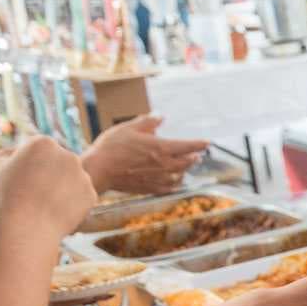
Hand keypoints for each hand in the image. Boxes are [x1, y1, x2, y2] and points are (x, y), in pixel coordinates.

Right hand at [0, 136, 97, 236]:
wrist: (25, 230)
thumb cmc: (5, 199)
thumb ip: (7, 154)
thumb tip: (18, 152)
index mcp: (43, 143)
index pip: (36, 151)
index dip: (25, 167)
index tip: (18, 182)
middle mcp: (67, 154)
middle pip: (55, 163)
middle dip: (46, 175)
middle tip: (31, 196)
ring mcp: (82, 175)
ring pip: (69, 180)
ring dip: (59, 189)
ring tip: (42, 206)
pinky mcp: (91, 195)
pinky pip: (78, 197)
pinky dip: (69, 205)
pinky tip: (54, 213)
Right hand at [80, 116, 208, 194]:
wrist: (98, 170)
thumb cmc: (111, 147)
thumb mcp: (129, 128)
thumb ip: (148, 122)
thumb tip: (161, 117)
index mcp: (160, 148)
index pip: (187, 146)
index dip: (199, 144)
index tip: (207, 142)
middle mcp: (163, 165)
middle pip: (186, 162)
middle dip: (194, 157)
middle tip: (198, 155)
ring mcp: (157, 179)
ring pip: (179, 176)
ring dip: (185, 170)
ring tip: (188, 166)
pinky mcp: (149, 188)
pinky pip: (168, 188)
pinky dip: (174, 184)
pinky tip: (175, 182)